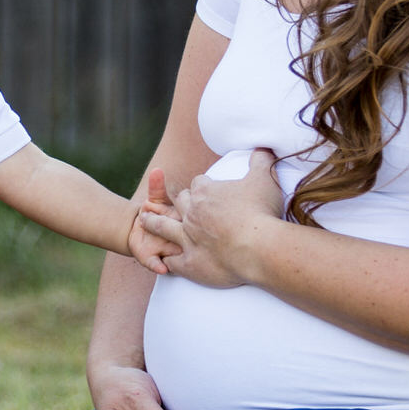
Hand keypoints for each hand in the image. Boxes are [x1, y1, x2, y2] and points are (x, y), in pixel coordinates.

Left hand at [126, 167, 181, 274]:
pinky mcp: (154, 259)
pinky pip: (158, 265)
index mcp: (184, 223)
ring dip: (173, 252)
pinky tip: (162, 268)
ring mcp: (169, 251)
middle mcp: (181, 239)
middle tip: (170, 225)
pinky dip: (159, 266)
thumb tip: (157, 171)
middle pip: (185, 239)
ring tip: (170, 249)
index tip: (181, 210)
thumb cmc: (155, 212)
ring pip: (176, 255)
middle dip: (179, 233)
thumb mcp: (157, 199)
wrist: (136, 230)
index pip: (189, 219)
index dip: (187, 215)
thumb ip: (157, 187)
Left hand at [138, 148, 282, 288]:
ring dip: (153, 223)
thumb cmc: (261, 212)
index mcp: (205, 192)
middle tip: (179, 204)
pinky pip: (173, 261)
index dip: (203, 186)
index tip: (207, 189)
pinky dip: (168, 261)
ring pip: (162, 227)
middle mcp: (191, 213)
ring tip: (144, 221)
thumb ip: (261, 161)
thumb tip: (263, 146)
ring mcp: (187, 238)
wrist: (257, 248)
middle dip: (179, 201)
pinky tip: (165, 263)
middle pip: (180, 202)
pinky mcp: (190, 263)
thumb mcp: (264, 179)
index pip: (198, 183)